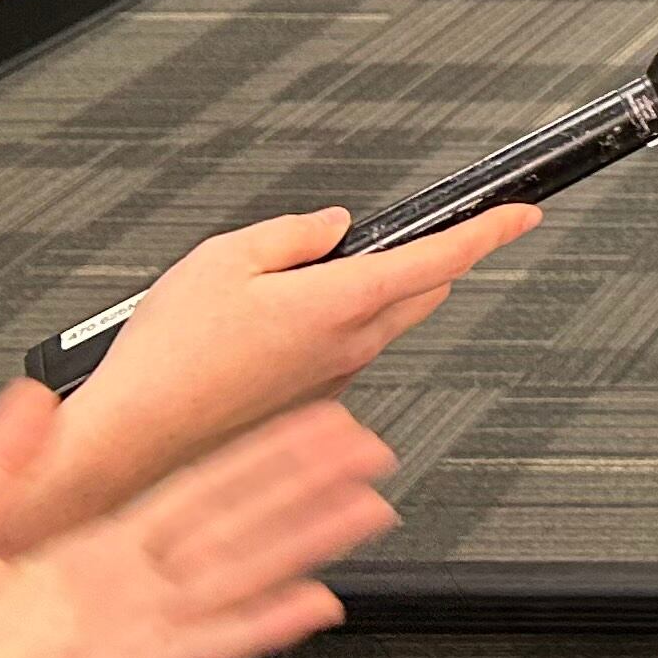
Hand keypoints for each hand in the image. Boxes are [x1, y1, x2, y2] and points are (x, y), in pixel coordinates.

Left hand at [0, 379, 393, 657]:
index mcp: (87, 547)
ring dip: (303, 544)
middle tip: (366, 450)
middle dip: (304, 486)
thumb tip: (35, 395)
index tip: (311, 419)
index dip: (258, 454)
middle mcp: (122, 586)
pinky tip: (311, 602)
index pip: (196, 487)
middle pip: (236, 525)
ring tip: (364, 511)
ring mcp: (129, 632)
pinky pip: (206, 645)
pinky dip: (261, 626)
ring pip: (237, 577)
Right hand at [27, 205, 535, 538]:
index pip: (441, 259)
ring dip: (378, 295)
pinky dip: (337, 328)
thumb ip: (292, 234)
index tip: (522, 216)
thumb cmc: (170, 358)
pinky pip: (347, 353)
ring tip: (312, 282)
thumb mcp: (223, 258)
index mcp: (340, 303)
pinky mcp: (311, 403)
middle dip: (435, 259)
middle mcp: (350, 347)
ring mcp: (334, 380)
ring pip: (385, 324)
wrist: (134, 441)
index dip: (490, 231)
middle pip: (425, 292)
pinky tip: (279, 327)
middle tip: (418, 235)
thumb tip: (333, 225)